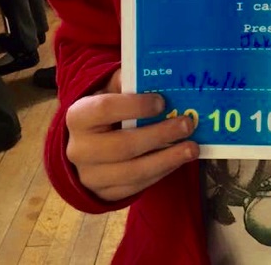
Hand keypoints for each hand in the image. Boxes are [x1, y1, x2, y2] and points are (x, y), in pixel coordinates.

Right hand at [65, 69, 198, 201]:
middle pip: (122, 146)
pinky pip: (136, 187)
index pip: (105, 109)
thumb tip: (150, 77)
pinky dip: (160, 173)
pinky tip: (178, 160)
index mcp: (78, 116)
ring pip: (132, 172)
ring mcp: (90, 176)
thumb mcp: (108, 91)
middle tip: (187, 125)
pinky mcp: (104, 194)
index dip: (135, 106)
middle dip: (159, 135)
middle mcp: (79, 149)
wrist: (86, 146)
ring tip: (192, 148)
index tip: (162, 102)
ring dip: (167, 160)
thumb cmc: (104, 112)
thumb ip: (125, 82)